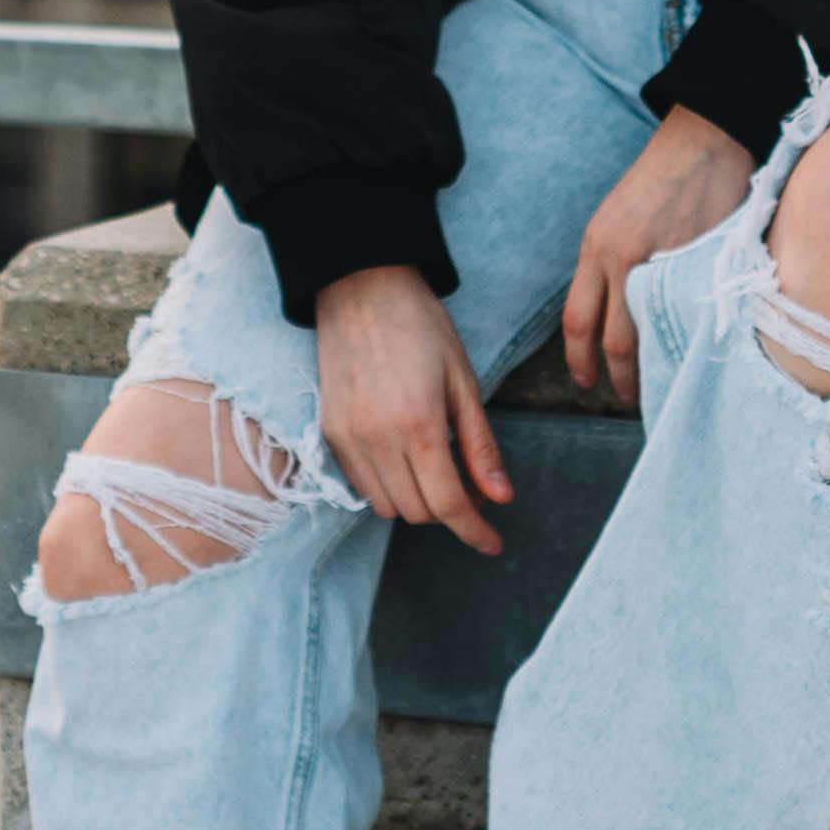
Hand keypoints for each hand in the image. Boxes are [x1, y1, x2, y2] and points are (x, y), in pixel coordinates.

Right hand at [313, 267, 511, 556]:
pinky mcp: (329, 433)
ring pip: (387, 507)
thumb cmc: (421, 325)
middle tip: (472, 486)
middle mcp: (378, 439)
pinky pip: (360, 485)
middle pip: (419, 513)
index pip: (449, 504)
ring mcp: (348, 438)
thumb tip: (501, 497)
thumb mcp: (464, 380)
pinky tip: (405, 458)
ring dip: (417, 502)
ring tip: (436, 468)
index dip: (475, 531)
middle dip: (450, 511)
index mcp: (419, 423)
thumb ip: (480, 444)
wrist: (359, 287)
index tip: (493, 543)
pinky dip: (387, 487)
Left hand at [563, 107, 753, 405]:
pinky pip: (687, 315)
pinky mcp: (698, 262)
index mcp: (596, 248)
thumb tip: (614, 316)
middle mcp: (621, 259)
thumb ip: (611, 266)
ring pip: (652, 334)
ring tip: (659, 386)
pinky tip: (692, 355)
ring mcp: (661, 262)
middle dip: (617, 377)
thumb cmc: (661, 181)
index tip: (585, 381)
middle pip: (613, 339)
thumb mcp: (617, 220)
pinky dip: (687, 341)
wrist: (703, 142)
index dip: (579, 360)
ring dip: (651, 368)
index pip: (578, 320)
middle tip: (626, 397)